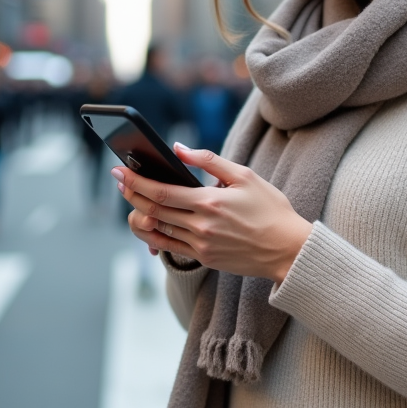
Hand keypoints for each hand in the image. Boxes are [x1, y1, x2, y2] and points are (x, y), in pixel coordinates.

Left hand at [115, 144, 313, 283]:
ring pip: (157, 229)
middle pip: (152, 210)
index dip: (136, 181)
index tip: (119, 170)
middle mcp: (201, 226)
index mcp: (209, 202)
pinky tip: (148, 223)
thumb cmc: (270, 209)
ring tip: (132, 198)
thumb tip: (179, 149)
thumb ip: (209, 160)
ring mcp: (201, 245)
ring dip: (139, 213)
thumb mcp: (244, 176)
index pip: (161, 192)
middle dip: (131, 194)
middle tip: (119, 180)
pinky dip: (154, 234)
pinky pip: (170, 246)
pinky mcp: (204, 258)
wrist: (287, 249)